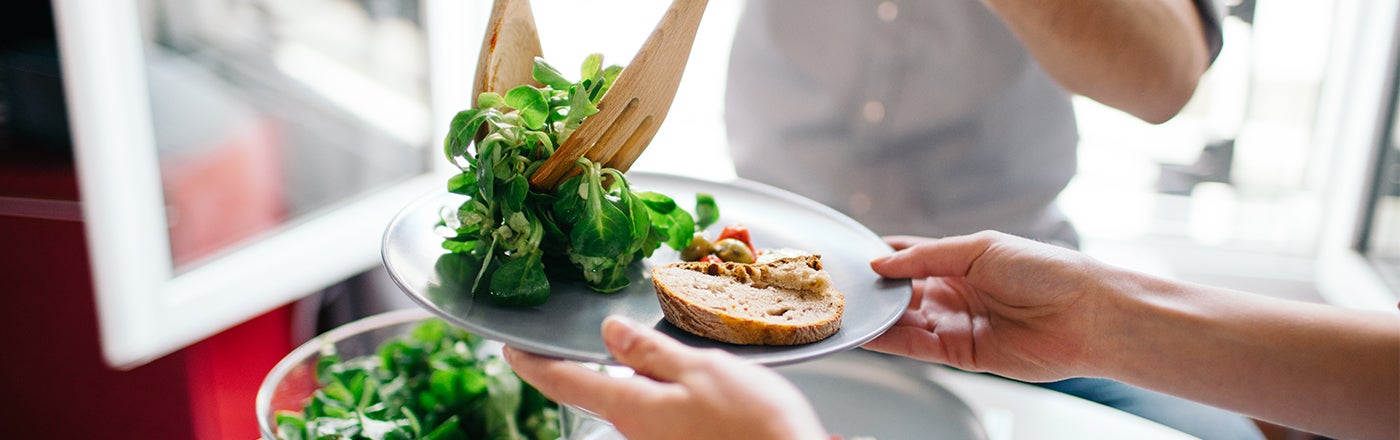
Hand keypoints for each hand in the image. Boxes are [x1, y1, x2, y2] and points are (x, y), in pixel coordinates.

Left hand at [504, 316, 828, 439]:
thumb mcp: (701, 370)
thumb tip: (609, 333)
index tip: (509, 348)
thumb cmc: (753, 425)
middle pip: (601, 394)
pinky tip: (693, 382)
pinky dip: (664, 393)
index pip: (565, 383)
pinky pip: (662, 417)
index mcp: (632, 407)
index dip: (532, 363)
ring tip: (659, 352)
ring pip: (635, 404)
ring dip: (638, 378)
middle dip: (596, 366)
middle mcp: (638, 433)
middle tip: (599, 335)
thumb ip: (651, 352)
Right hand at [862, 231, 1113, 381]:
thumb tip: (881, 263)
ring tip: (847, 310)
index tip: (851, 256)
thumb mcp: (980, 248)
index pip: (911, 256)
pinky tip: (868, 333)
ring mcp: (957, 323)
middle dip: (875, 289)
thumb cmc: (1046, 272)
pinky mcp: (962, 354)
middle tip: (842, 287)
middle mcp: (956, 292)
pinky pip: (917, 347)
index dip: (882, 256)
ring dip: (878, 316)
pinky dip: (891, 341)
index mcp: (962, 260)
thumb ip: (927, 257)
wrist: (1086, 315)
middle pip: (903, 291)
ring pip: (905, 321)